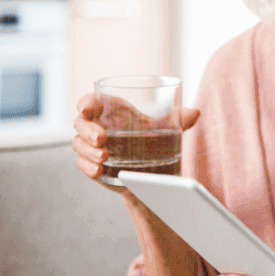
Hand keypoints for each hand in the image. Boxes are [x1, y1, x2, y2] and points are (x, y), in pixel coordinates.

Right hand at [72, 93, 199, 190]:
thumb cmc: (155, 142)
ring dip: (88, 151)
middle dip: (88, 130)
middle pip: (80, 124)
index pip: (91, 102)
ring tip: (105, 156)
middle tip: (103, 138)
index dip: (85, 103)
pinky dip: (88, 167)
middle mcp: (98, 127)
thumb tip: (195, 113)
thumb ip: (179, 119)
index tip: (87, 109)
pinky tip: (99, 170)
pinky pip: (82, 165)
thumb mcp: (167, 128)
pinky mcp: (92, 165)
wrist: (154, 173)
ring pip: (78, 145)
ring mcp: (92, 147)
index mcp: (112, 111)